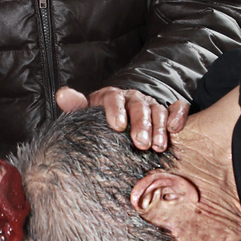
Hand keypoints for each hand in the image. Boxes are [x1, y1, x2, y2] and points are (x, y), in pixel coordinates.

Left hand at [55, 86, 188, 151]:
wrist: (118, 127)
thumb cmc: (100, 124)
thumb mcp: (87, 116)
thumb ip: (76, 106)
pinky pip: (177, 108)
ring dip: (159, 127)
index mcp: (111, 97)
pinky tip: (175, 129)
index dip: (115, 110)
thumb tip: (62, 94)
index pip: (113, 97)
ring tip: (157, 147)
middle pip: (138, 105)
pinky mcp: (168, 112)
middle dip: (141, 124)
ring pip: (158, 109)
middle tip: (140, 143)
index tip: (117, 126)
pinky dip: (178, 115)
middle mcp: (132, 98)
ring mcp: (151, 105)